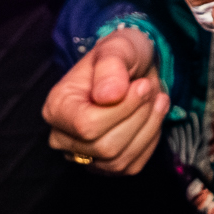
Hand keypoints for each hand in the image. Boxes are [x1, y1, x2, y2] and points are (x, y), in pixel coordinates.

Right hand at [42, 27, 166, 173]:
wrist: (132, 67)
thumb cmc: (122, 55)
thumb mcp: (117, 47)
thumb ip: (111, 66)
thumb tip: (108, 96)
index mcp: (57, 107)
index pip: (87, 125)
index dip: (123, 109)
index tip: (143, 85)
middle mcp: (62, 137)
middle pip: (106, 147)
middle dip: (139, 116)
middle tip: (151, 88)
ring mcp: (82, 155)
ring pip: (119, 161)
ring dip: (149, 127)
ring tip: (156, 98)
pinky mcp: (105, 166)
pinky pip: (132, 165)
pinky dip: (150, 140)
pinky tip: (153, 115)